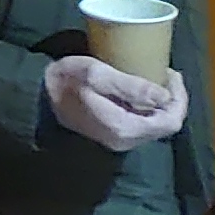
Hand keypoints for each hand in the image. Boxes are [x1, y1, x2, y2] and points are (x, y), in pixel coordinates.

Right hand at [47, 54, 188, 150]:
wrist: (36, 97)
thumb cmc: (64, 80)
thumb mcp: (96, 74)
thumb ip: (130, 86)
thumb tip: (164, 95)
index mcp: (124, 127)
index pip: (170, 121)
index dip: (178, 97)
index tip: (171, 73)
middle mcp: (126, 141)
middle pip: (165, 125)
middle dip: (172, 100)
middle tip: (165, 74)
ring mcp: (119, 141)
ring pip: (155, 126)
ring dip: (160, 104)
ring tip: (154, 79)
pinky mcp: (113, 136)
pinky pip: (142, 125)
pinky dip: (148, 109)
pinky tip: (139, 92)